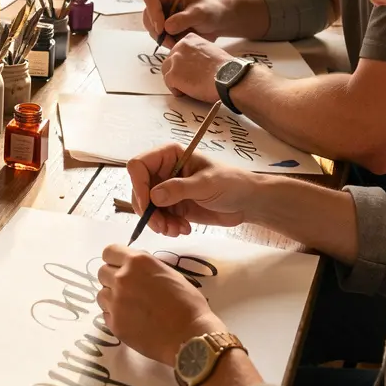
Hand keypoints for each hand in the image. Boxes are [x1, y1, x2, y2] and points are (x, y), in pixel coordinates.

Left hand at [97, 245, 222, 365]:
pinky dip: (116, 316)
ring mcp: (115, 302)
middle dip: (112, 278)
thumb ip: (146, 267)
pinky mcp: (114, 323)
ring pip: (102, 294)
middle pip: (102, 272)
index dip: (114, 259)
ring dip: (112, 298)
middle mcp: (121, 278)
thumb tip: (134, 268)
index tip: (120, 267)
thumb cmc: (187, 303)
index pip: (109, 252)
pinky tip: (132, 321)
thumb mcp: (169, 273)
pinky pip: (106, 314)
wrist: (190, 336)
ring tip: (131, 307)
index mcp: (137, 262)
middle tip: (128, 289)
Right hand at [126, 142, 258, 235]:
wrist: (247, 203)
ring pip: (146, 207)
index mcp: (169, 155)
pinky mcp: (172, 206)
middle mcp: (163, 171)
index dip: (138, 185)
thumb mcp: (206, 184)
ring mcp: (166, 189)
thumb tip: (154, 196)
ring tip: (176, 230)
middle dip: (148, 211)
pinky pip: (158, 218)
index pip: (139, 166)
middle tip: (162, 227)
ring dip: (158, 222)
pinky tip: (183, 229)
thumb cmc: (231, 183)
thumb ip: (179, 188)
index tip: (148, 206)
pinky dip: (166, 227)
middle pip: (139, 189)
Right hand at [142, 0, 228, 43]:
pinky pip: (157, 35)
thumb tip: (167, 27)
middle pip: (147, 14)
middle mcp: (163, 2)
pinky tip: (176, 43)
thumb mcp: (201, 13)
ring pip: (150, 27)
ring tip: (175, 43)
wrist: (218, 23)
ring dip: (160, 37)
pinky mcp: (164, 27)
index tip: (162, 28)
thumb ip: (185, 18)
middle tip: (169, 40)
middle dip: (156, 29)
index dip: (153, 12)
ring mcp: (162, 15)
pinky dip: (164, 42)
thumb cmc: (212, 12)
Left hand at [160, 32, 235, 102]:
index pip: (178, 51)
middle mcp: (179, 47)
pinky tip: (187, 93)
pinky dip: (177, 90)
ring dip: (176, 81)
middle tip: (189, 81)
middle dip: (177, 72)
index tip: (191, 70)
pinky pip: (169, 84)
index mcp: (189, 39)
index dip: (183, 63)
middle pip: (170, 62)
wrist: (228, 77)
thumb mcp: (210, 50)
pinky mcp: (172, 75)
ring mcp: (174, 61)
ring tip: (189, 88)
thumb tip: (193, 64)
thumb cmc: (225, 68)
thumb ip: (197, 53)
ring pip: (167, 72)